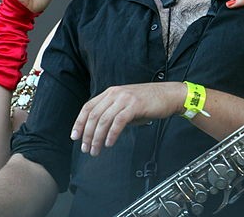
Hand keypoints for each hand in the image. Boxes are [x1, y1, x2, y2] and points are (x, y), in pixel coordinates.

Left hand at [70, 83, 185, 155]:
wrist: (168, 95)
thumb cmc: (148, 102)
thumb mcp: (126, 105)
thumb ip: (113, 113)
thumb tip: (99, 130)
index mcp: (111, 92)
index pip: (88, 106)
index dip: (79, 122)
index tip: (75, 136)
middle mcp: (115, 93)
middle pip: (94, 115)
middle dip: (87, 134)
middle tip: (86, 149)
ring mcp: (125, 99)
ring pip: (104, 120)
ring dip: (97, 138)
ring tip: (96, 150)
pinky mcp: (135, 106)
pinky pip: (118, 122)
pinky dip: (111, 135)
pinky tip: (109, 144)